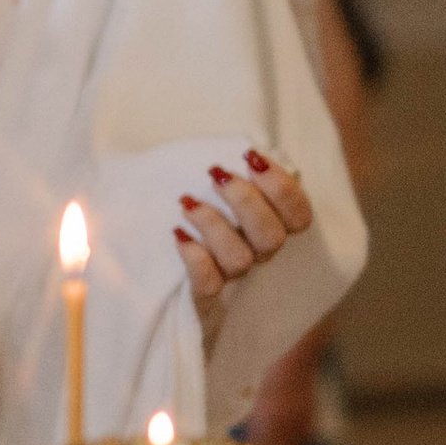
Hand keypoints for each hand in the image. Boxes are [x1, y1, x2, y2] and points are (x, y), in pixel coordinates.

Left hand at [176, 149, 311, 323]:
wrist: (146, 247)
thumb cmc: (188, 201)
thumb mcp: (211, 179)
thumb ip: (236, 169)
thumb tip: (247, 152)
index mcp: (271, 224)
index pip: (299, 215)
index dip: (282, 187)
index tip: (250, 157)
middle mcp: (257, 252)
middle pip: (271, 237)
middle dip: (246, 201)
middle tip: (216, 175)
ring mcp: (231, 275)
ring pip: (240, 259)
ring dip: (215, 225)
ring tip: (186, 202)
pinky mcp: (202, 292)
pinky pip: (208, 283)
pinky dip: (195, 257)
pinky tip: (179, 234)